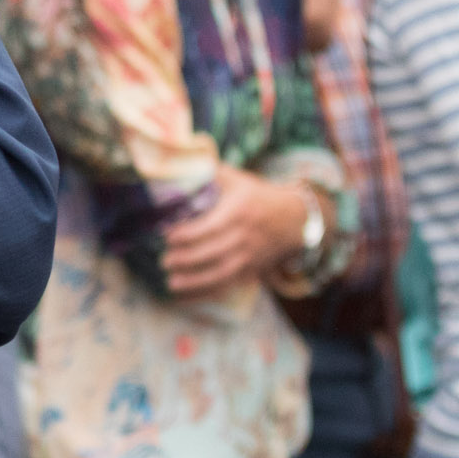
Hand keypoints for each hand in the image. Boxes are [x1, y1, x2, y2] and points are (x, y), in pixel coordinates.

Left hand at [162, 169, 310, 297]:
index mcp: (239, 212)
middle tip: (164, 261)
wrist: (295, 219)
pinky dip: (206, 293)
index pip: (211, 226)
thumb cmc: (257, 196)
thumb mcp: (237, 180)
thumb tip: (177, 160)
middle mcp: (245, 236)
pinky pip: (228, 285)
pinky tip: (185, 297)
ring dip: (195, 281)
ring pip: (222, 273)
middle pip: (214, 252)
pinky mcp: (251, 270)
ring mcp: (250, 256)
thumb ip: (209, 172)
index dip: (188, 233)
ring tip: (171, 283)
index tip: (166, 235)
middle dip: (188, 259)